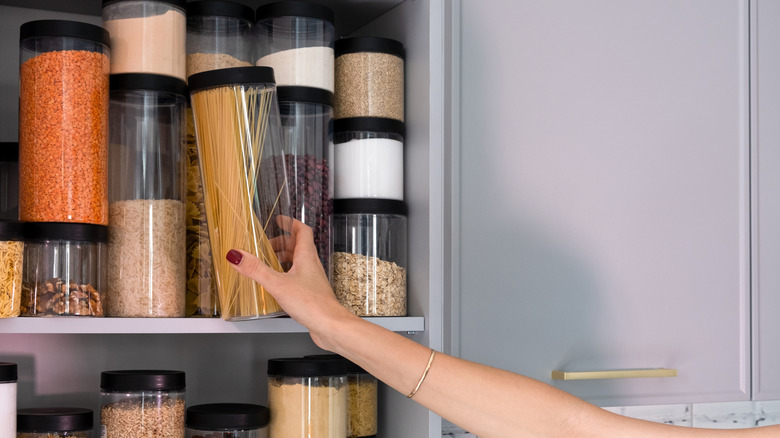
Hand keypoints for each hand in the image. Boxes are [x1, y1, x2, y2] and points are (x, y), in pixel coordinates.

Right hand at [225, 217, 356, 349]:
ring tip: (269, 263)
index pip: (302, 231)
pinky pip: (299, 277)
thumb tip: (236, 255)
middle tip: (267, 245)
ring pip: (299, 262)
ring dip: (284, 259)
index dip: (291, 223)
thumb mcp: (278, 284)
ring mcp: (313, 280)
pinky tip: (278, 285)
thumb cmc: (312, 304)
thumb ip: (256, 270)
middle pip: (299, 246)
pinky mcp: (311, 293)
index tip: (279, 220)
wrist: (330, 325)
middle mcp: (312, 266)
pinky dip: (287, 275)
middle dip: (282, 242)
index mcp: (306, 257)